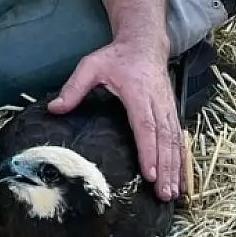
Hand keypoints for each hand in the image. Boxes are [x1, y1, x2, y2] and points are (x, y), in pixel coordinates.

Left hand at [48, 36, 183, 200]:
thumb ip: (74, 87)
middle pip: (165, 139)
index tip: (150, 174)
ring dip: (176, 168)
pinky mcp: (171, 111)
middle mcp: (158, 103)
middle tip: (164, 194)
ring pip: (175, 141)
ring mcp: (168, 107)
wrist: (145, 43)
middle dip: (166, 168)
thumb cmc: (117, 57)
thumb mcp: (91, 65)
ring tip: (173, 193)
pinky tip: (180, 178)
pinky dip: (181, 159)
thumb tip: (54, 108)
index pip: (146, 126)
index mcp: (139, 94)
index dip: (149, 151)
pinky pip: (178, 138)